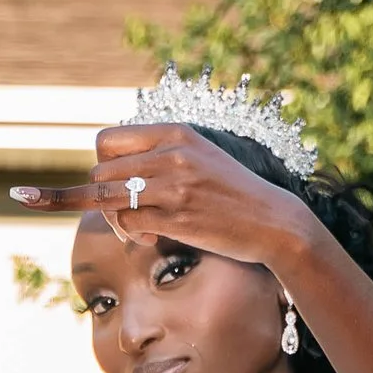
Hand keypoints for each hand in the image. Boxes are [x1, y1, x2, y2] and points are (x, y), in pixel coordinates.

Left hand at [12, 124, 306, 263]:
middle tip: (123, 213)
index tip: (116, 183)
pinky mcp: (177, 216)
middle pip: (100, 172)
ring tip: (134, 229)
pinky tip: (151, 238)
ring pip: (107, 197)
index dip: (102, 165)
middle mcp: (172, 154)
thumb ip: (160, 156)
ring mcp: (174, 185)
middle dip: (102, 197)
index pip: (106, 140)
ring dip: (113, 218)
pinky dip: (132, 234)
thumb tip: (112, 171)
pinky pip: (128, 222)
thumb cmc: (230, 194)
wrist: (272, 221)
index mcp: (175, 133)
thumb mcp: (198, 158)